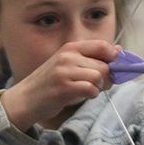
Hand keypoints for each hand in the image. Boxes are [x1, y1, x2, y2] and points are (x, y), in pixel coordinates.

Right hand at [1, 40, 117, 130]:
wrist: (25, 99)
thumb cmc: (51, 83)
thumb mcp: (69, 65)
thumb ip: (92, 58)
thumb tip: (119, 50)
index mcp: (70, 48)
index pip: (102, 46)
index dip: (113, 57)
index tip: (112, 68)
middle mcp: (67, 56)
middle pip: (104, 65)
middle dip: (106, 78)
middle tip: (98, 85)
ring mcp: (64, 71)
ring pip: (98, 77)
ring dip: (98, 87)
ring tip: (87, 90)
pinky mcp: (63, 88)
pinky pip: (91, 89)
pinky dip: (91, 95)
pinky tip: (82, 96)